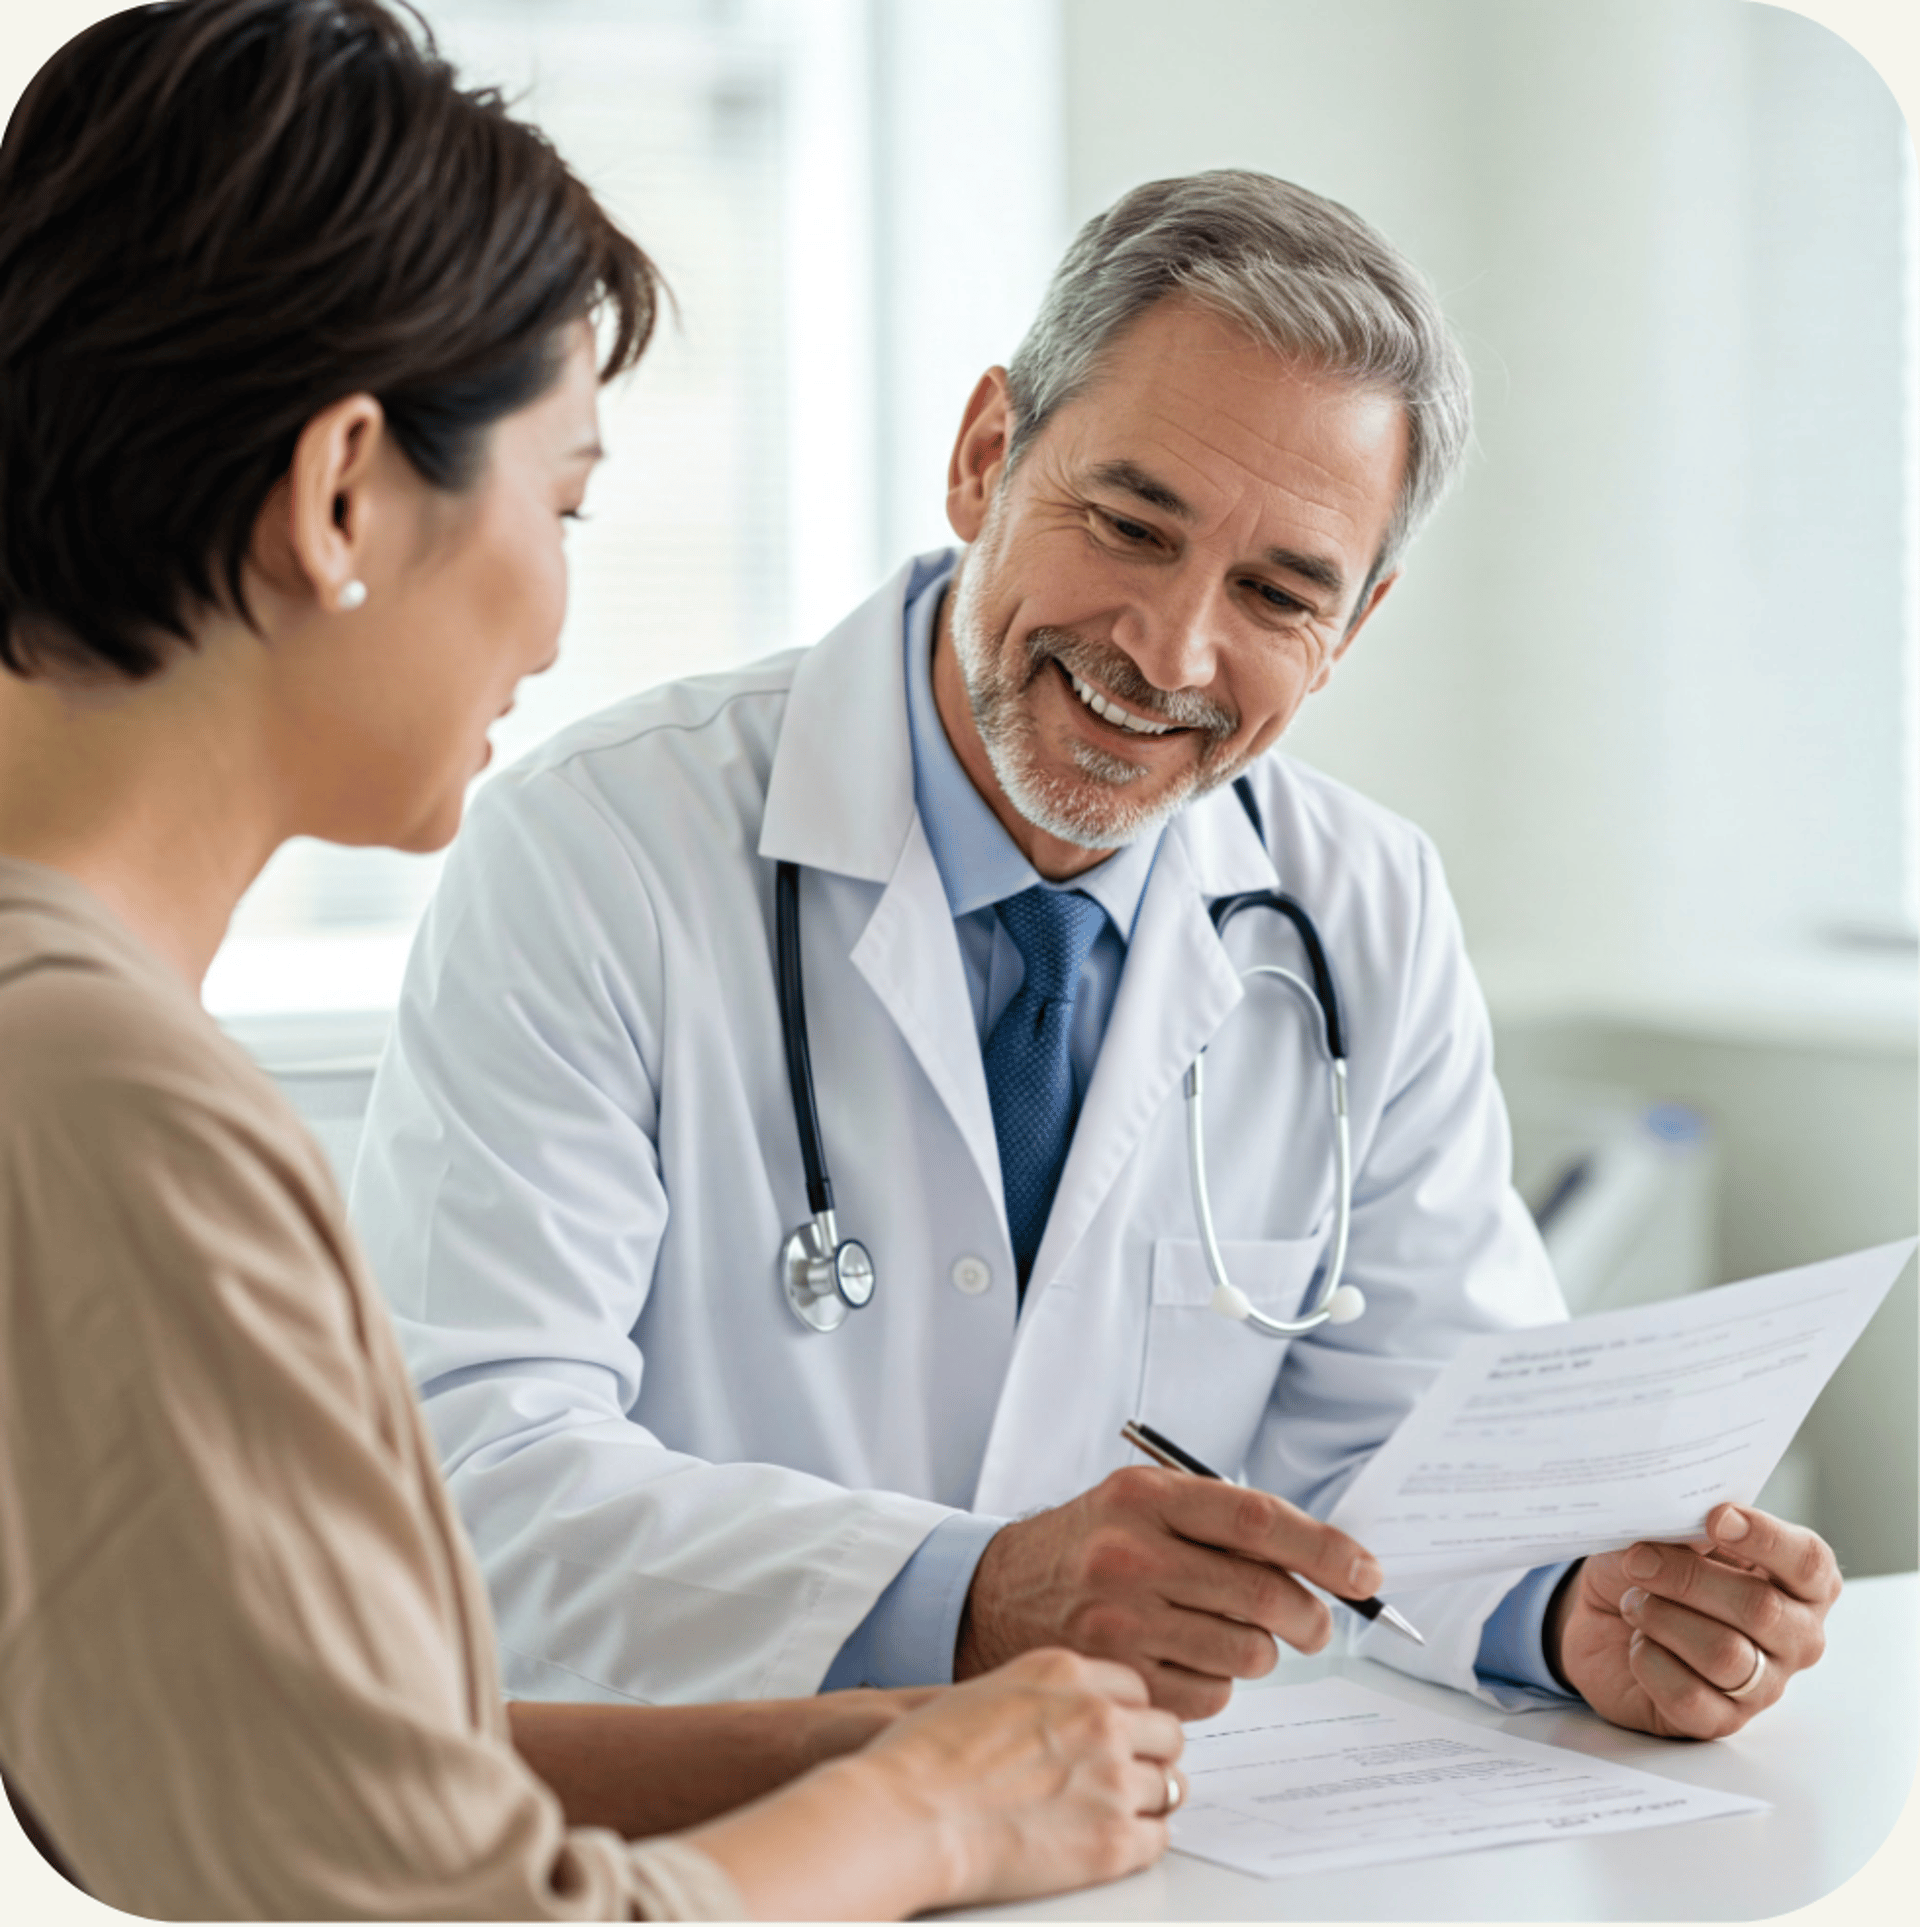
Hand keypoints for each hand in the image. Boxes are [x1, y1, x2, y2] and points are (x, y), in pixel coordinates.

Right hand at [684, 1651, 1180, 1917]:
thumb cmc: (926, 1757)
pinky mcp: (1113, 1840)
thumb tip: (1071, 1721)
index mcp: (1069, 1673)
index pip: (1137, 1688)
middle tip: (1126, 1776)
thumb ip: (1046, 1697)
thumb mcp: (991, 1690)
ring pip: (1168, 1787)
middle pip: (1166, 1733)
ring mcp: (1112, 1777)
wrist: (908, 1813)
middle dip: (1149, 1755)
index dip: (1128, 1717)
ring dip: (1144, 1800)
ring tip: (1108, 1814)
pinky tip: (1108, 1843)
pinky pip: (1158, 1838)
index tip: (1123, 1735)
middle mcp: (1100, 1717)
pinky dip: (1139, 1843)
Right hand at [955, 1464, 1383, 1717]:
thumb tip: (1322, 1560)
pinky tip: (1187, 1657)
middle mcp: (1132, 1556)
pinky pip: (1212, 1694)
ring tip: (1231, 1633)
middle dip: (1309, 1615)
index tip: (1365, 1572)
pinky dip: (1218, 1682)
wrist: (993, 1593)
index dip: (1323, 1549)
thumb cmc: (1087, 1544)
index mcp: (1146, 1498)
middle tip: (1314, 1622)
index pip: (1257, 1520)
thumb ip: (1218, 1519)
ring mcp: (1123, 1622)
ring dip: (1259, 1650)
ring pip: (1246, 1652)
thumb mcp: (1140, 1501)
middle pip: (1263, 1594)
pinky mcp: (1119, 1678)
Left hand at [1548, 1504, 1840, 1738]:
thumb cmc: (1650, 1569)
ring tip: (1634, 1603)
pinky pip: (1688, 1695)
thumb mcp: (1666, 1534)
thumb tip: (1693, 1521)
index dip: (1765, 1537)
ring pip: (1725, 1655)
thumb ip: (1690, 1527)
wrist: (1601, 1618)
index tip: (1715, 1517)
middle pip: (1761, 1610)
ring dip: (1663, 1618)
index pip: (1808, 1562)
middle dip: (1688, 1578)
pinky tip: (1638, 1644)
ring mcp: (1762, 1685)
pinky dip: (1650, 1660)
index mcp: (1797, 1582)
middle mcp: (1794, 1637)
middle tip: (1639, 1560)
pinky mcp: (1719, 1720)